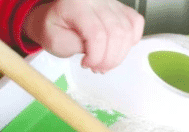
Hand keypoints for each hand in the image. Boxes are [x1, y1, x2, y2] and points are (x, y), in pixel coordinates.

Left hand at [23, 0, 144, 72]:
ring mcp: (111, 2)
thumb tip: (93, 52)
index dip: (96, 57)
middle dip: (108, 60)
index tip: (87, 65)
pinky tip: (117, 48)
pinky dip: (131, 41)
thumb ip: (72, 46)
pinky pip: (136, 24)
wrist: (57, 15)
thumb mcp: (53, 40)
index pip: (97, 34)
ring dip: (118, 55)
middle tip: (97, 67)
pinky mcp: (120, 8)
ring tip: (105, 62)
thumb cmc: (54, 27)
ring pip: (127, 33)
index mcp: (77, 4)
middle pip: (116, 35)